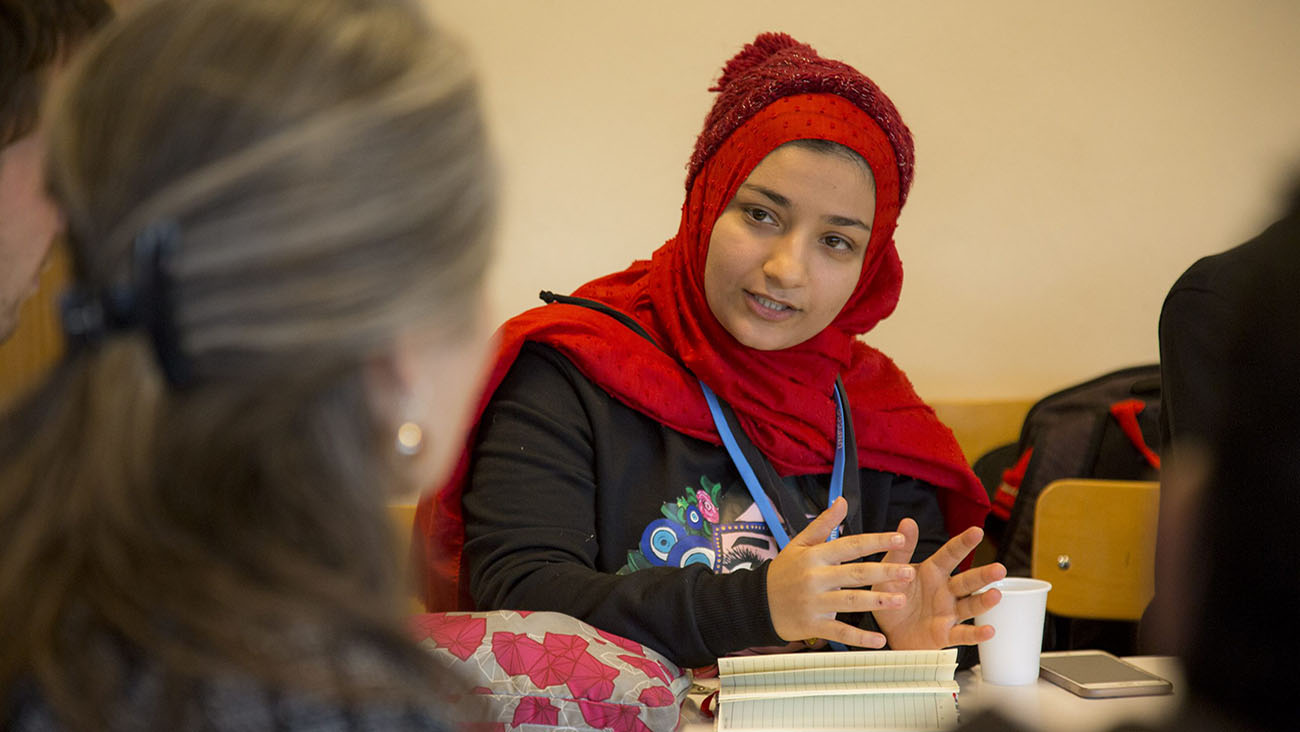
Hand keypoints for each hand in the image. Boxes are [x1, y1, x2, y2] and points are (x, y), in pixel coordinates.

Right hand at [766, 498, 916, 647]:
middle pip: (855, 574)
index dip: (875, 541)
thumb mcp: (799, 543)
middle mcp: (815, 578)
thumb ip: (823, 524)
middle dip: (884, 572)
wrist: (757, 603)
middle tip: (909, 572)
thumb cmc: (783, 572)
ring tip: (901, 599)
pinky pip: (840, 632)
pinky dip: (860, 638)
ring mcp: (814, 603)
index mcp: (815, 556)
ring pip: (850, 602)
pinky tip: (880, 640)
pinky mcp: (813, 625)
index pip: (850, 545)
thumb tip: (842, 501)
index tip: (899, 538)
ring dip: (877, 601)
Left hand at [871, 518, 1006, 648]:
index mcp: (933, 571)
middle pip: (967, 581)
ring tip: (996, 595)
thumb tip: (908, 522)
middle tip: (1000, 569)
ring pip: (970, 606)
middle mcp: (945, 590)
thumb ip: (900, 549)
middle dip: (983, 575)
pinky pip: (962, 634)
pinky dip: (975, 634)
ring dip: (984, 601)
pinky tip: (988, 630)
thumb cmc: (891, 595)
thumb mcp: (889, 570)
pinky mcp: (944, 634)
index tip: (977, 532)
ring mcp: (948, 612)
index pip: (951, 554)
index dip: (963, 543)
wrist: (884, 628)